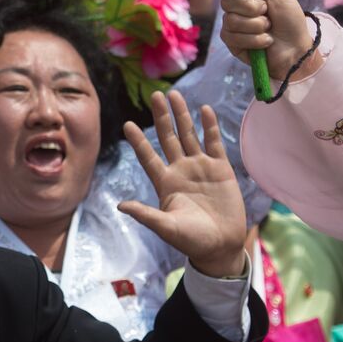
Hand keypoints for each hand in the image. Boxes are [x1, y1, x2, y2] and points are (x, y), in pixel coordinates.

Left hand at [118, 92, 248, 277]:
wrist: (221, 246)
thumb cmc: (191, 240)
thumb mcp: (166, 227)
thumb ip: (146, 215)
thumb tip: (121, 205)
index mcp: (164, 182)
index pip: (147, 157)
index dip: (138, 141)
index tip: (127, 124)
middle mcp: (180, 170)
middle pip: (168, 138)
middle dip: (162, 116)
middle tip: (155, 95)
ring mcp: (200, 167)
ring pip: (189, 135)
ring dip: (182, 115)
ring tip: (174, 94)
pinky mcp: (220, 169)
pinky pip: (214, 143)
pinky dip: (209, 126)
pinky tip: (204, 109)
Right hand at [218, 0, 320, 83]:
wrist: (296, 49)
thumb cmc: (291, 20)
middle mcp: (235, 6)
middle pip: (227, 0)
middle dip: (253, 8)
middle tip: (267, 13)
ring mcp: (231, 24)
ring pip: (232, 19)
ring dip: (257, 25)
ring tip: (269, 29)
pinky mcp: (231, 42)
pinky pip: (234, 36)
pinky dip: (255, 39)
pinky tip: (265, 41)